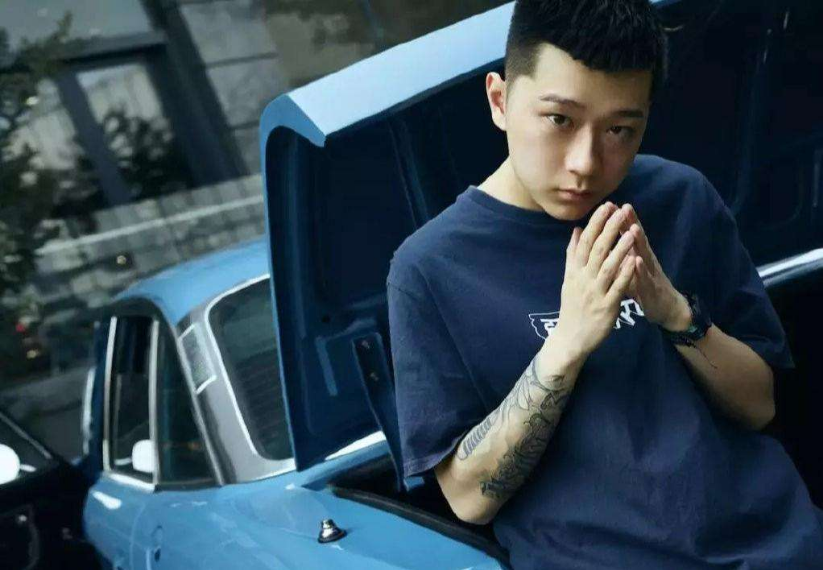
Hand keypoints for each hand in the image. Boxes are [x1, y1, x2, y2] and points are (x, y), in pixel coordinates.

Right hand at [553, 202, 636, 357]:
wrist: (571, 338)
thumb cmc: (572, 306)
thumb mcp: (568, 278)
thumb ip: (572, 254)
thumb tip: (576, 230)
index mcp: (574, 271)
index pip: (584, 242)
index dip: (596, 223)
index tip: (606, 206)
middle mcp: (583, 279)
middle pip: (596, 250)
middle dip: (608, 229)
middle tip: (619, 210)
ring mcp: (594, 293)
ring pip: (607, 266)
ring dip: (619, 248)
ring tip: (631, 230)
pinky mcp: (606, 306)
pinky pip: (617, 287)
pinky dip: (625, 273)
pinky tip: (634, 260)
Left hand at [619, 204, 691, 331]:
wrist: (666, 309)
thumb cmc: (643, 287)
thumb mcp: (628, 269)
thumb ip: (617, 255)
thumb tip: (601, 241)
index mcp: (636, 255)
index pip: (627, 235)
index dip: (619, 220)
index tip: (610, 204)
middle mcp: (645, 260)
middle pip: (637, 239)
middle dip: (631, 223)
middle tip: (624, 206)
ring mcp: (650, 274)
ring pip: (644, 255)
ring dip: (639, 242)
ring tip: (633, 228)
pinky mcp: (652, 289)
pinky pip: (646, 279)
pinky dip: (641, 270)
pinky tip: (637, 261)